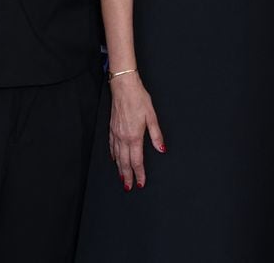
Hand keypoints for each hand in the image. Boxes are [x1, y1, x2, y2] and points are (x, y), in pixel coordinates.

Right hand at [109, 73, 164, 190]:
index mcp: (135, 136)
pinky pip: (111, 146)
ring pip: (117, 156)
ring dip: (120, 168)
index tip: (140, 183)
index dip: (139, 173)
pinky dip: (113, 155)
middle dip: (127, 175)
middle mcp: (123, 137)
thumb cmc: (138, 98)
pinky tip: (114, 158)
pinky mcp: (112, 127)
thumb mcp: (151, 116)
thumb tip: (162, 149)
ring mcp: (116, 133)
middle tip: (129, 187)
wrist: (124, 86)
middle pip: (125, 162)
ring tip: (122, 177)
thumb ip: (156, 135)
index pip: (137, 161)